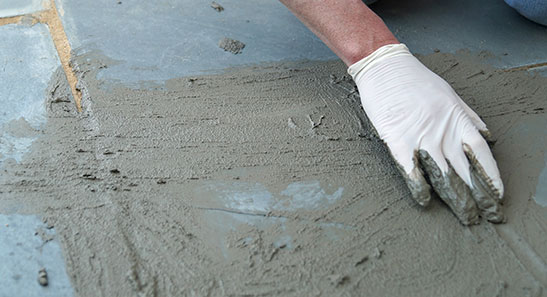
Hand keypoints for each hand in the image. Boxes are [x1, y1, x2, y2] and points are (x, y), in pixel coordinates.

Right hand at [348, 44, 504, 224]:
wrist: (385, 68)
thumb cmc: (416, 81)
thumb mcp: (451, 95)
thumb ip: (469, 119)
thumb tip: (487, 138)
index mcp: (457, 121)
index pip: (481, 155)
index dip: (491, 177)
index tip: (498, 196)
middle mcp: (443, 132)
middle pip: (466, 171)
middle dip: (480, 197)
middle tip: (489, 216)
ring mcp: (420, 138)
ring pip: (444, 175)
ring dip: (457, 199)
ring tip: (467, 217)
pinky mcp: (397, 141)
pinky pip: (411, 170)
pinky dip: (419, 186)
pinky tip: (426, 200)